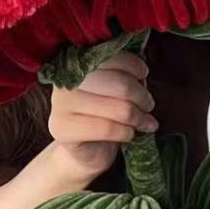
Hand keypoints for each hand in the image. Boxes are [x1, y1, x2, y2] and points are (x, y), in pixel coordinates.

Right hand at [47, 52, 155, 181]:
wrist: (86, 152)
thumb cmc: (104, 116)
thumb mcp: (114, 90)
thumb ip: (122, 75)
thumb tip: (141, 72)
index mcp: (75, 65)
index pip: (108, 56)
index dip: (131, 64)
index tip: (143, 74)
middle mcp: (65, 81)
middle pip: (118, 83)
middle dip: (141, 95)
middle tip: (148, 104)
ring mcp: (60, 105)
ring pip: (117, 109)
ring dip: (139, 117)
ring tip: (146, 122)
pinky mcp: (63, 128)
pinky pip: (108, 129)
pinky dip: (126, 133)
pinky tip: (129, 135)